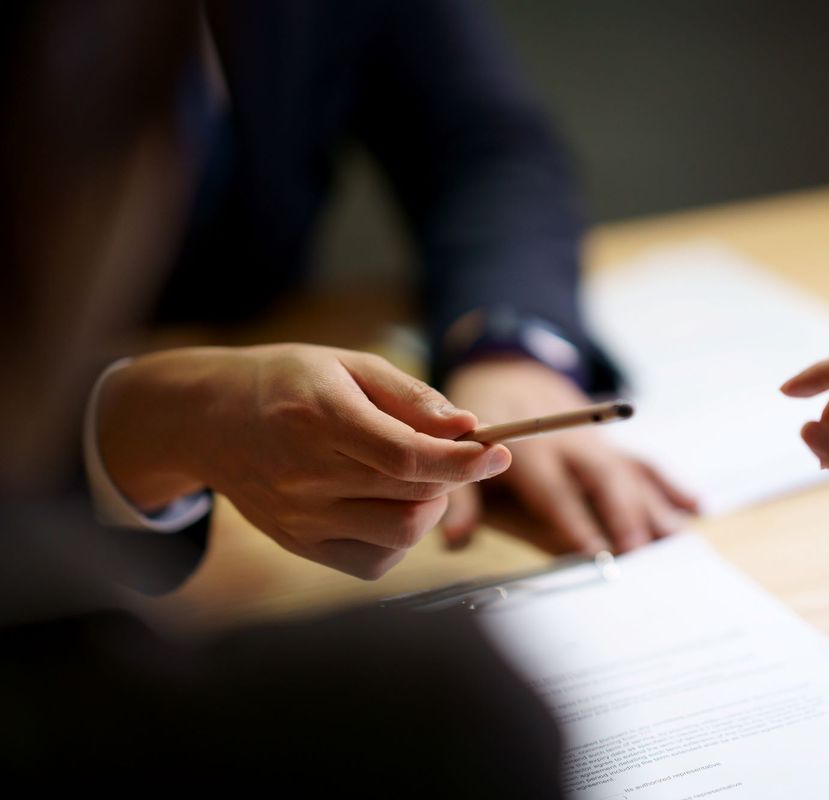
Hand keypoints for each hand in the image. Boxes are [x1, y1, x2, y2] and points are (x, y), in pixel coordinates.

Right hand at [97, 344, 510, 578]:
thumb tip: (468, 426)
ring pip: (400, 534)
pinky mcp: (300, 544)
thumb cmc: (287, 382)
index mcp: (320, 417)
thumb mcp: (349, 365)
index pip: (408, 456)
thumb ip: (412, 396)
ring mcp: (301, 518)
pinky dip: (399, 540)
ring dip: (430, 507)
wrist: (208, 418)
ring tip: (416, 476)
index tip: (498, 453)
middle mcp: (306, 475)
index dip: (464, 461)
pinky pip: (373, 562)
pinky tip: (390, 505)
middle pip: (412, 493)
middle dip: (453, 475)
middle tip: (456, 453)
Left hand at [443, 357, 696, 554]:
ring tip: (674, 540)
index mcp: (529, 446)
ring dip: (653, 506)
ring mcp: (595, 442)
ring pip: (630, 472)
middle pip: (602, 479)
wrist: (505, 370)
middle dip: (623, 515)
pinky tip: (696, 506)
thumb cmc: (479, 422)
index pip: (554, 489)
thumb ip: (460, 497)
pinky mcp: (610, 443)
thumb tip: (455, 540)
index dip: (573, 520)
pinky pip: (644, 462)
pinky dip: (671, 484)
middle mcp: (569, 442)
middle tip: (639, 551)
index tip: (592, 552)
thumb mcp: (457, 453)